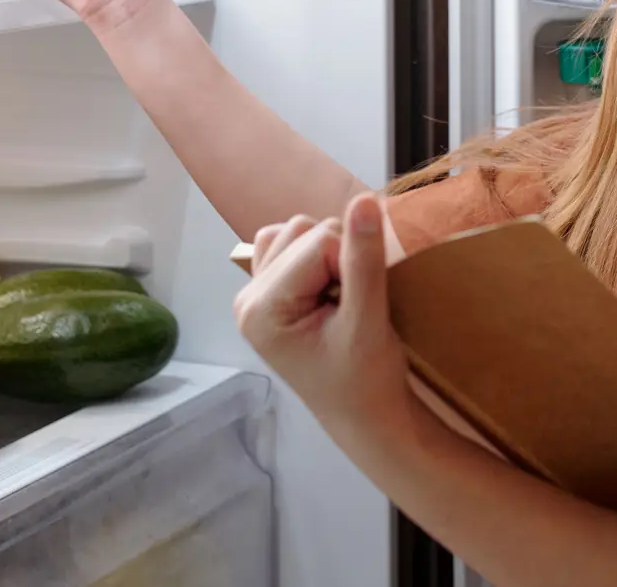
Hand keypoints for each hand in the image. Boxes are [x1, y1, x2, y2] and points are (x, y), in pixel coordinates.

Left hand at [234, 194, 411, 433]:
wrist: (365, 416)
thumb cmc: (368, 379)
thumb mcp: (368, 321)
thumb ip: (363, 260)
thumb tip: (364, 201)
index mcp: (261, 309)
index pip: (319, 243)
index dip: (353, 264)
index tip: (362, 307)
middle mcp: (248, 297)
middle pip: (304, 231)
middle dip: (340, 258)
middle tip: (352, 307)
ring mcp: (254, 293)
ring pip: (298, 230)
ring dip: (330, 254)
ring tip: (341, 300)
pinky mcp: (268, 292)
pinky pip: (288, 242)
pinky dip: (315, 254)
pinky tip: (327, 289)